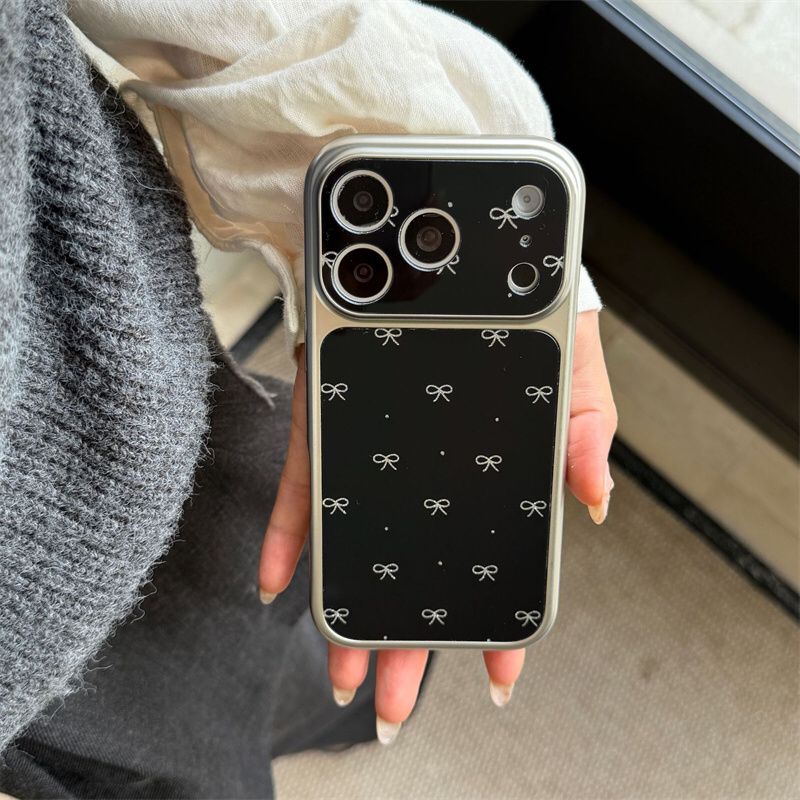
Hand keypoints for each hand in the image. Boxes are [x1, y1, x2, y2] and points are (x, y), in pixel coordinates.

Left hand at [259, 310, 616, 742]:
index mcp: (484, 469)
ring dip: (346, 608)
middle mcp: (423, 472)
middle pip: (414, 568)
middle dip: (407, 641)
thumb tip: (596, 502)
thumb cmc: (521, 312)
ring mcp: (372, 451)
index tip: (496, 674)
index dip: (495, 620)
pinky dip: (288, 534)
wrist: (454, 257)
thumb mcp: (574, 367)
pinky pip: (304, 485)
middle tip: (393, 701)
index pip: (491, 559)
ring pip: (357, 543)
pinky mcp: (328, 419)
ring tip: (342, 667)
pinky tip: (279, 582)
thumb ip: (584, 432)